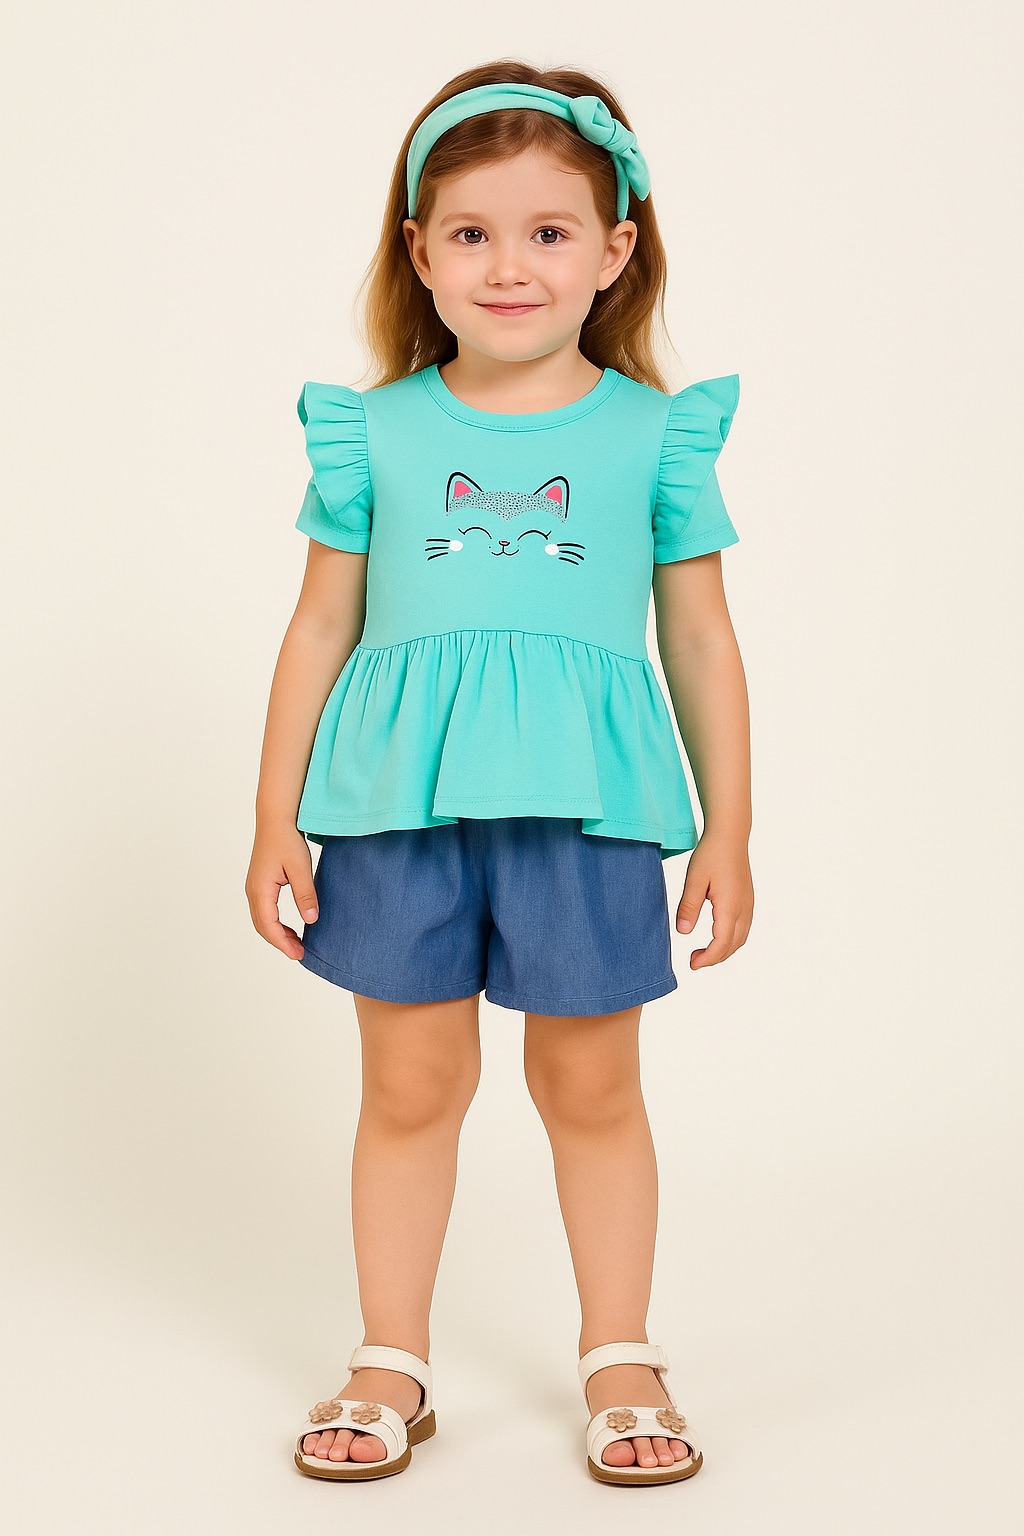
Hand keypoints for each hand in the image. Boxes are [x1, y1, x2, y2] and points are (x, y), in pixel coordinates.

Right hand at [245, 822, 318, 960]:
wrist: (276, 820)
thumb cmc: (287, 840)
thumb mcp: (301, 868)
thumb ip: (305, 894)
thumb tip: (310, 920)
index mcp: (260, 890)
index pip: (269, 925)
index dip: (283, 943)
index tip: (298, 955)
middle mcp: (253, 892)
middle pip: (262, 927)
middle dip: (280, 943)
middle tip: (299, 954)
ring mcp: (254, 888)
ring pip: (262, 921)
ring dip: (277, 934)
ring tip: (296, 944)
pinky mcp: (259, 885)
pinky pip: (264, 912)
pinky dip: (275, 924)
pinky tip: (290, 928)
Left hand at [674, 831, 752, 968]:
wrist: (730, 835)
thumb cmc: (711, 854)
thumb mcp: (694, 880)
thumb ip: (688, 907)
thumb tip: (682, 932)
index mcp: (731, 907)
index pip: (721, 944)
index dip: (707, 959)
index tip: (691, 964)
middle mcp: (744, 909)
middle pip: (733, 946)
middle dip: (714, 958)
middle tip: (693, 960)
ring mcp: (748, 905)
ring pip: (740, 939)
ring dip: (723, 950)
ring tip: (702, 951)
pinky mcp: (747, 900)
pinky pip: (743, 928)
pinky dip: (730, 940)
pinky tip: (715, 936)